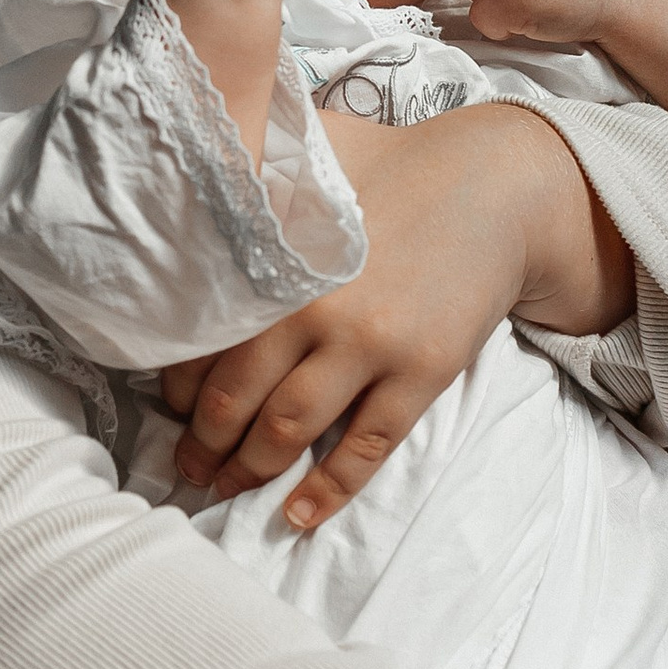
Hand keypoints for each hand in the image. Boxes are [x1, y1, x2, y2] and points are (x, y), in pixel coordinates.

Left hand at [158, 101, 589, 527]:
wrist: (499, 188)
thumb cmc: (393, 165)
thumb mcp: (311, 151)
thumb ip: (246, 160)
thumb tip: (179, 166)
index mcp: (277, 256)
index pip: (204, 339)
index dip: (177, 383)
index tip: (168, 404)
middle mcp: (316, 307)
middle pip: (236, 397)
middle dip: (202, 442)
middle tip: (185, 465)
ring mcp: (372, 347)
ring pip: (289, 429)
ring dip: (248, 470)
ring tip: (225, 488)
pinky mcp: (421, 374)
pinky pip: (366, 448)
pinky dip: (327, 489)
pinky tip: (297, 516)